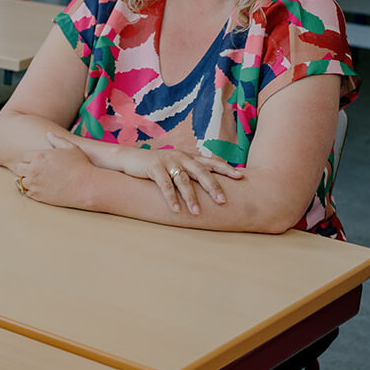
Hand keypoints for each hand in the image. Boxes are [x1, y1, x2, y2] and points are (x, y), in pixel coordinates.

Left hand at [10, 135, 98, 208]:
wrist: (86, 186)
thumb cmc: (80, 165)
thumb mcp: (71, 148)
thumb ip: (57, 140)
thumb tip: (48, 134)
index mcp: (39, 156)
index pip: (24, 155)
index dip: (30, 158)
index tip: (37, 161)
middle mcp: (34, 169)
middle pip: (19, 167)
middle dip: (25, 167)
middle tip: (34, 170)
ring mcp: (34, 183)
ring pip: (21, 180)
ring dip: (27, 179)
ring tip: (36, 179)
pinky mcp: (37, 195)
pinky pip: (26, 192)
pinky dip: (30, 190)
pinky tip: (39, 188)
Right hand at [65, 133, 242, 214]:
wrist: (127, 157)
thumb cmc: (153, 165)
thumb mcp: (173, 165)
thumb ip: (188, 172)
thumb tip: (206, 185)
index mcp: (187, 156)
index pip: (211, 162)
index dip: (226, 169)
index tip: (241, 177)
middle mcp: (180, 157)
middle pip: (201, 172)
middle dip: (213, 187)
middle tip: (223, 201)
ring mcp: (167, 161)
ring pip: (183, 181)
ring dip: (191, 198)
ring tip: (197, 213)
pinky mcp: (153, 167)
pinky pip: (164, 185)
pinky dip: (170, 198)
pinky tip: (176, 210)